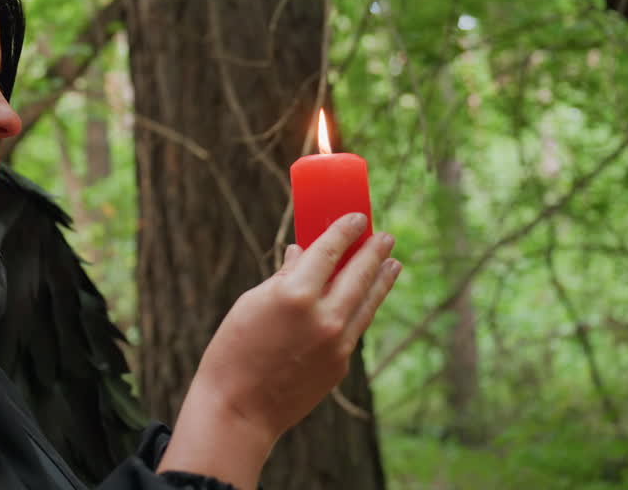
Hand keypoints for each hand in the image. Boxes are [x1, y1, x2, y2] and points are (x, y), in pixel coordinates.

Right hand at [200, 212, 400, 441]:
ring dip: (382, 280)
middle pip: (358, 273)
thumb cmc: (234, 350)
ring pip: (368, 302)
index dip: (344, 230)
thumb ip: (283, 277)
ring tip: (394, 264)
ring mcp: (337, 342)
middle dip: (373, 251)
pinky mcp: (341, 364)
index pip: (329, 250)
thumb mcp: (252, 303)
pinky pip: (356, 327)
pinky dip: (363, 308)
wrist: (239, 409)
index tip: (357, 218)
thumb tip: (301, 255)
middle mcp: (324, 315)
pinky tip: (365, 300)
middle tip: (385, 236)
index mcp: (295, 293)